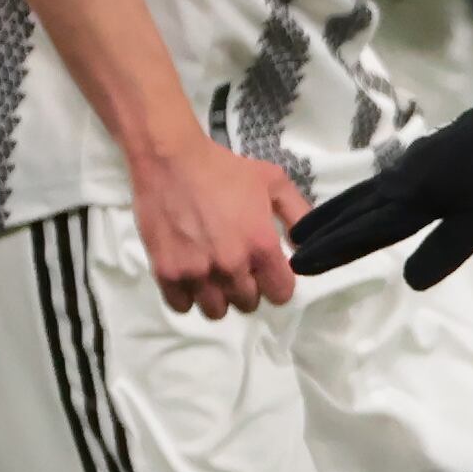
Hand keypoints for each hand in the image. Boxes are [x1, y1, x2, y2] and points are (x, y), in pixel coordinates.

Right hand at [138, 133, 309, 314]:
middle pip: (248, 304)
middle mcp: (231, 266)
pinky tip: (190, 276)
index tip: (268, 270)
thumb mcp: (274, 182)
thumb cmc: (224, 169)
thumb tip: (306, 247)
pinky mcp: (166, 274)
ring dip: (218, 296)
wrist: (171, 160)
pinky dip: (186, 296)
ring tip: (213, 274)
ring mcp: (196, 273)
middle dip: (247, 287)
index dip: (277, 283)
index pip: (281, 294)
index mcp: (261, 246)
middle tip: (237, 266)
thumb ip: (298, 215)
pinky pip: (182, 306)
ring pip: (216, 311)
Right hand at [291, 61, 472, 287]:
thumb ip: (447, 249)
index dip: (335, 250)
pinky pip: (381, 182)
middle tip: (290, 248)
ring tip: (308, 224)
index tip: (300, 266)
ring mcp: (416, 162)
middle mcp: (406, 177)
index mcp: (417, 195)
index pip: (367, 231)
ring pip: (366, 193)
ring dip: (337, 211)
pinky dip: (360, 196)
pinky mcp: (429, 154)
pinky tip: (365, 198)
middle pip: (357, 209)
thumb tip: (407, 281)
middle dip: (325, 231)